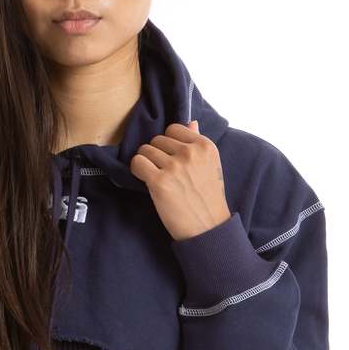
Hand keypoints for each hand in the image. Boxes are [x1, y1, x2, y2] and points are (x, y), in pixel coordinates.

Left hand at [129, 120, 230, 240]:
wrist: (207, 227)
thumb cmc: (208, 197)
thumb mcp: (211, 165)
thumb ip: (198, 143)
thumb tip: (191, 122)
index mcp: (205, 146)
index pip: (174, 128)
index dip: (168, 143)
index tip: (170, 157)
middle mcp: (190, 153)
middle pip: (157, 139)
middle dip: (156, 153)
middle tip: (163, 170)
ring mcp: (174, 167)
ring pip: (145, 150)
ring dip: (146, 162)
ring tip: (155, 176)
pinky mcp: (159, 182)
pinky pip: (137, 163)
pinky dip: (137, 170)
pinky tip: (145, 179)